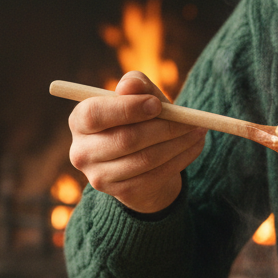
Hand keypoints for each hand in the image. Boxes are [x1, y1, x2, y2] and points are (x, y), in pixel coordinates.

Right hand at [68, 72, 206, 213]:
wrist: (142, 160)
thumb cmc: (139, 118)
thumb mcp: (139, 96)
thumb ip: (135, 85)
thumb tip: (129, 86)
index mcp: (79, 121)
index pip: (94, 114)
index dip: (127, 109)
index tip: (157, 104)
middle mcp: (82, 151)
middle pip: (125, 140)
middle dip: (163, 128)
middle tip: (190, 120)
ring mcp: (99, 176)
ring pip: (145, 159)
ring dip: (178, 144)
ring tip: (198, 131)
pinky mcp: (121, 193)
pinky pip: (155, 176)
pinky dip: (181, 159)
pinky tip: (194, 146)